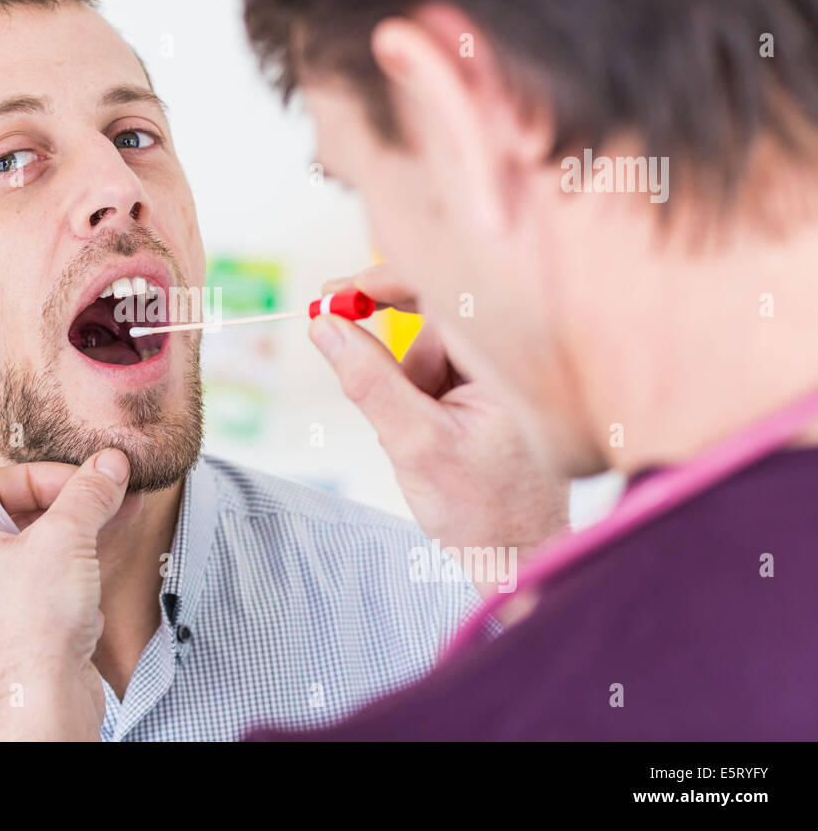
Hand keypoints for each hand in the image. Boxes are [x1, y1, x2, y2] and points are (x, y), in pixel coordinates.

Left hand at [0, 449, 142, 739]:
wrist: (43, 705)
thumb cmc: (33, 630)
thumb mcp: (67, 538)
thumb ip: (87, 494)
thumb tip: (107, 467)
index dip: (45, 477)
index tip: (84, 479)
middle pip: (15, 518)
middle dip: (68, 510)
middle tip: (106, 500)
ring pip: (31, 556)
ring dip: (73, 545)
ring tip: (107, 537)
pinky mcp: (9, 636)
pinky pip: (39, 592)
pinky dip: (69, 584)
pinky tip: (91, 595)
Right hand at [310, 264, 568, 598]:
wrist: (516, 558)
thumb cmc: (483, 510)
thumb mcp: (413, 442)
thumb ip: (366, 379)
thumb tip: (323, 324)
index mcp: (510, 360)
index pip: (444, 290)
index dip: (385, 281)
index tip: (335, 293)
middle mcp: (511, 360)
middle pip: (431, 322)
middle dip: (397, 363)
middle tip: (370, 384)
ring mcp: (501, 376)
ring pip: (428, 352)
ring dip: (408, 390)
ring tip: (424, 444)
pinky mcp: (489, 392)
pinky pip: (437, 375)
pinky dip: (419, 401)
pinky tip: (435, 441)